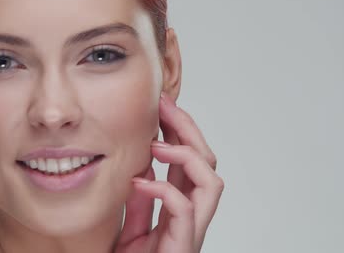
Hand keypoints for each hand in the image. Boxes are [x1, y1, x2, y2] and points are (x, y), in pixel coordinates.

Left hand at [114, 92, 223, 252]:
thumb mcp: (131, 229)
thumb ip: (140, 203)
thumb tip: (140, 171)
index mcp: (180, 210)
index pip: (192, 161)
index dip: (181, 130)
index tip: (162, 105)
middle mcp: (192, 218)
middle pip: (208, 163)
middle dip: (188, 129)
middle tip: (164, 105)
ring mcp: (190, 233)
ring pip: (212, 183)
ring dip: (186, 155)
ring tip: (157, 145)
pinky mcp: (182, 248)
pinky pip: (184, 210)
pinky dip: (164, 189)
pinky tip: (140, 182)